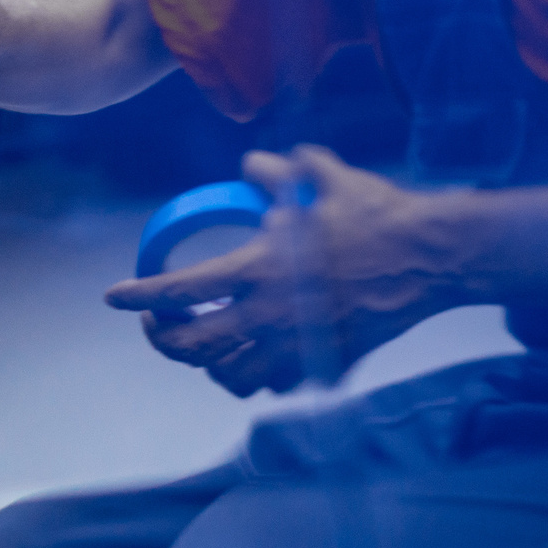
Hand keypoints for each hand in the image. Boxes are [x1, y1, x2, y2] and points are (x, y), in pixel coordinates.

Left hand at [103, 145, 471, 395]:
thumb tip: (250, 164)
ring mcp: (300, 345)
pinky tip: (258, 358)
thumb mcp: (318, 176)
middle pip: (194, 348)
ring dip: (210, 365)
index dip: (138, 295)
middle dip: (162, 341)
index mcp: (257, 269)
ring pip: (233, 377)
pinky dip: (260, 376)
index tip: (113, 297)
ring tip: (204, 347)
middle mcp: (270, 315)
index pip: (178, 291)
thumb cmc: (374, 213)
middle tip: (156, 326)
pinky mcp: (329, 363)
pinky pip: (280, 383)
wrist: (433, 257)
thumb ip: (274, 171)